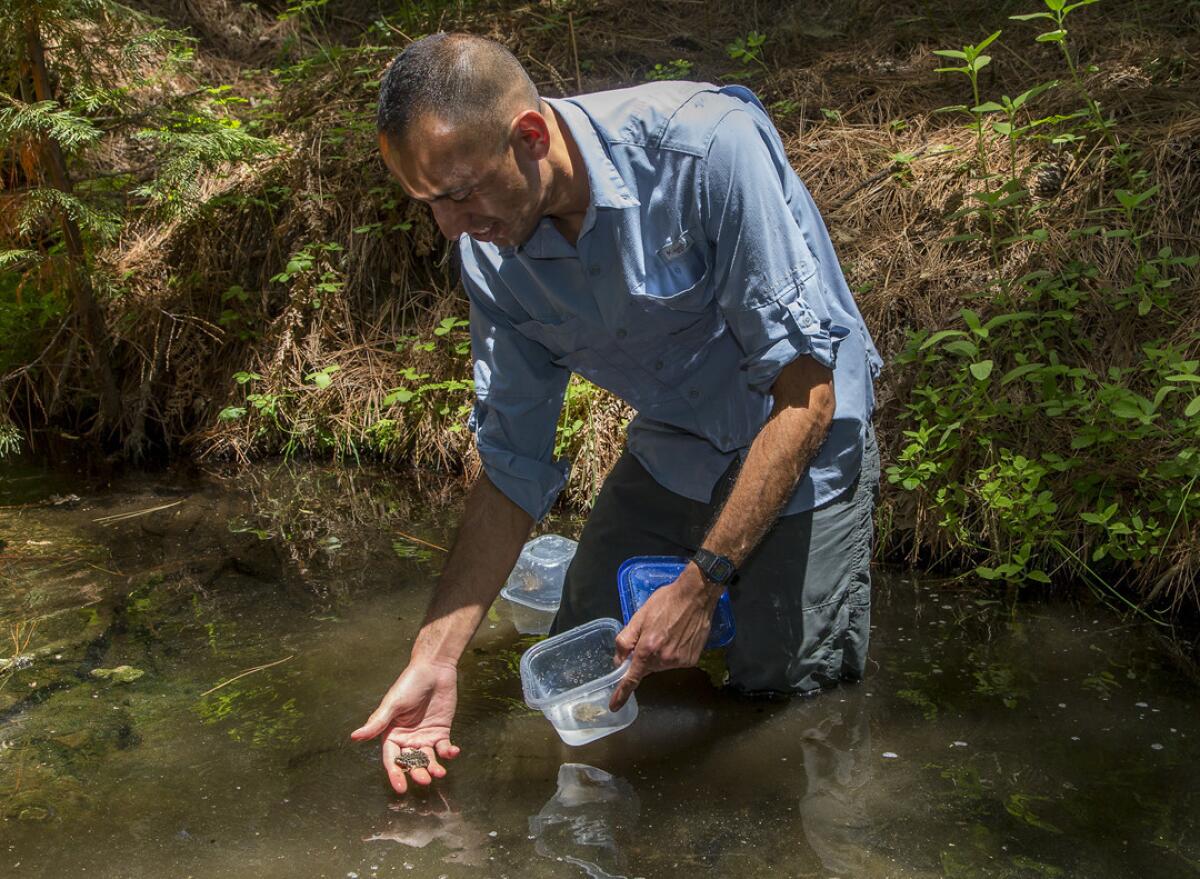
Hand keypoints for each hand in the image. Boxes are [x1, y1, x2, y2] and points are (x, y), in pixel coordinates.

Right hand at [351, 660, 460, 794]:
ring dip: (433, 767)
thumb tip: (354, 736)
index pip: (392, 759)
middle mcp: (407, 739)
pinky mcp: (441, 732)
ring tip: (439, 772)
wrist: (434, 669)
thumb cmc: (409, 683)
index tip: (401, 788)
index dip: (395, 774)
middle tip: (424, 780)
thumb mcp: (392, 704)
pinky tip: (453, 752)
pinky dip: (449, 753)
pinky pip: (444, 748)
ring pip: (428, 759)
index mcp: (391, 734)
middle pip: (411, 762)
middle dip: (417, 773)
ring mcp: (424, 737)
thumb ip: (377, 723)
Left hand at [610, 563, 720, 710]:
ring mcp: (680, 661)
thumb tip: (618, 661)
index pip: (632, 678)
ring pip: (662, 665)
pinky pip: (676, 662)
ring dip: (660, 654)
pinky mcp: (692, 660)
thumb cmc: (665, 602)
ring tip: (667, 632)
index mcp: (647, 649)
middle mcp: (664, 660)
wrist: (696, 596)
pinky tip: (678, 636)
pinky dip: (674, 653)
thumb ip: (625, 640)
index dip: (622, 693)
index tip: (614, 706)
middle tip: (651, 634)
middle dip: (645, 656)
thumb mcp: (639, 616)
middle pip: (647, 668)